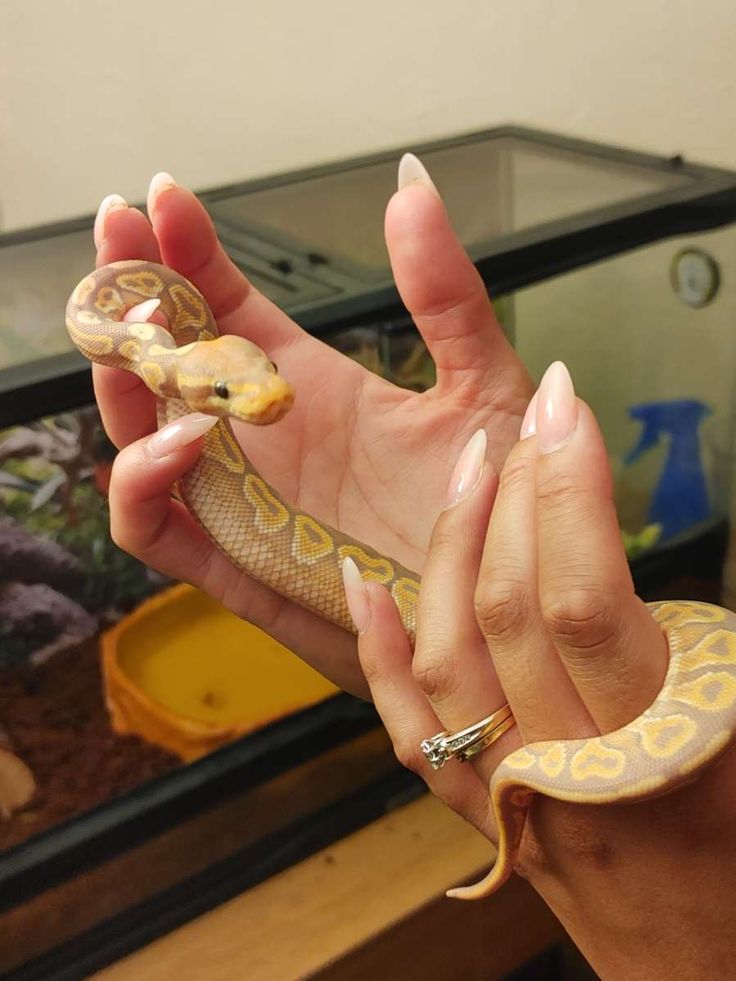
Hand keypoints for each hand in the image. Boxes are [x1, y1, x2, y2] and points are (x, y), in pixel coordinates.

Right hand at [93, 162, 532, 694]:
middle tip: (120, 229)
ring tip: (140, 326)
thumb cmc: (499, 503)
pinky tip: (179, 438)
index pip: (221, 308)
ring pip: (138, 437)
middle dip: (129, 293)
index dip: (186, 253)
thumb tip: (412, 182)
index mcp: (305, 387)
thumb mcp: (485, 385)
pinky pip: (156, 529)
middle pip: (162, 362)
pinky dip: (142, 483)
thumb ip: (446, 294)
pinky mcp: (238, 570)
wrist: (507, 609)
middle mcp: (260, 439)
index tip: (165, 196)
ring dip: (122, 379)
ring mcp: (243, 502)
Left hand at [349, 361, 735, 979]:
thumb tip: (653, 565)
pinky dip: (375, 648)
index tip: (566, 408)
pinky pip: (405, 724)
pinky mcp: (475, 807)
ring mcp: (506, 790)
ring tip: (472, 466)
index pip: (582, 596)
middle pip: (508, 607)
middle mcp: (563, 767)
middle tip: (530, 418)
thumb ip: (710, 649)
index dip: (568, 491)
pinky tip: (358, 580)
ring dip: (450, 545)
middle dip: (517, 495)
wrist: (700, 968)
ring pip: (446, 651)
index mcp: (653, 750)